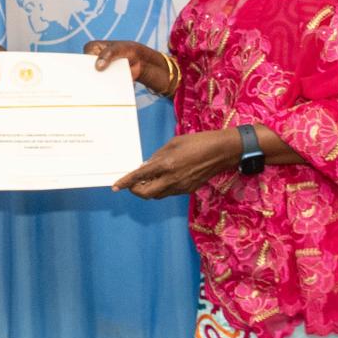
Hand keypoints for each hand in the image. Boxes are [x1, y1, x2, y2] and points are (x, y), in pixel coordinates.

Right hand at [83, 40, 174, 95]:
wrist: (139, 60)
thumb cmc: (127, 49)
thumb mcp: (118, 49)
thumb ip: (108, 54)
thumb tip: (98, 66)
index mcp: (91, 48)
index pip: (83, 59)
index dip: (84, 66)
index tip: (87, 73)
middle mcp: (92, 60)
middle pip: (86, 71)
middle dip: (88, 77)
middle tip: (90, 84)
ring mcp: (98, 71)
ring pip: (93, 80)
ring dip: (95, 86)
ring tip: (96, 92)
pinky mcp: (105, 80)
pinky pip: (101, 86)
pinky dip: (103, 90)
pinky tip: (104, 94)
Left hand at [113, 129, 239, 198]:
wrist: (221, 152)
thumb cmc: (197, 142)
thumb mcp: (173, 143)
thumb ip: (158, 156)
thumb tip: (146, 166)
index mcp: (166, 165)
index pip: (140, 177)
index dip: (126, 182)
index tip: (115, 187)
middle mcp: (172, 179)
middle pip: (146, 194)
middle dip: (136, 190)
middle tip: (133, 183)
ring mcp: (181, 187)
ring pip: (157, 195)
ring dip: (149, 189)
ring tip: (149, 178)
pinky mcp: (188, 190)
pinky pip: (169, 193)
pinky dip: (161, 188)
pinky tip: (164, 177)